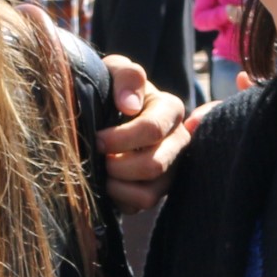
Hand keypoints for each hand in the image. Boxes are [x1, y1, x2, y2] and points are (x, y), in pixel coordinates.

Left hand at [96, 56, 191, 214]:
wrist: (105, 113)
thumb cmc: (112, 90)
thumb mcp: (114, 71)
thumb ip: (126, 75)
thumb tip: (129, 105)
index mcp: (171, 109)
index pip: (152, 130)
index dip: (119, 138)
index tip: (98, 138)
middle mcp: (179, 141)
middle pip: (154, 166)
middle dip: (118, 165)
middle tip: (99, 156)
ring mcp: (172, 168)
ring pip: (149, 193)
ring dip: (117, 185)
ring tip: (103, 170)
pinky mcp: (160, 190)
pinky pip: (140, 205)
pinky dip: (119, 198)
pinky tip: (109, 182)